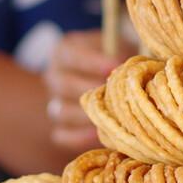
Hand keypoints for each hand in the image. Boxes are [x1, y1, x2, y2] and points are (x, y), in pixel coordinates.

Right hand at [46, 30, 135, 151]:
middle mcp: (54, 77)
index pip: (72, 56)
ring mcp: (54, 102)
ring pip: (61, 111)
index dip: (93, 62)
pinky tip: (100, 133)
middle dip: (92, 91)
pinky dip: (80, 136)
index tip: (114, 67)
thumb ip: (120, 53)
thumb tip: (128, 68)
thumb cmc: (113, 56)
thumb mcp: (114, 47)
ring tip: (109, 115)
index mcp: (63, 52)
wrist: (104, 74)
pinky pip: (62, 134)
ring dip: (85, 115)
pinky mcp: (58, 125)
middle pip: (65, 85)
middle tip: (115, 95)